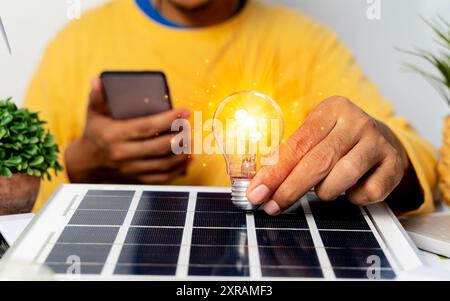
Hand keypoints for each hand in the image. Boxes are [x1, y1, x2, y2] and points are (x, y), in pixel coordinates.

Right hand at [65, 78, 190, 183]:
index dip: (168, 120)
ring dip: (182, 152)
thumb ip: (97, 97)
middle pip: (159, 146)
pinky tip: (187, 158)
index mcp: (114, 135)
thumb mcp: (93, 114)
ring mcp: (131, 170)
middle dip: (179, 136)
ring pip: (163, 164)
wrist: (86, 164)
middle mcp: (123, 154)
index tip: (184, 111)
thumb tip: (98, 81)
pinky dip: (178, 169)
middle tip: (189, 125)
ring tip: (191, 139)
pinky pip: (162, 177)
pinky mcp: (138, 180)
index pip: (146, 127)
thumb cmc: (95, 134)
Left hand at [247, 96, 409, 214]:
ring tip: (321, 190)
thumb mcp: (315, 137)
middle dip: (290, 189)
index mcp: (332, 109)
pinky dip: (353, 198)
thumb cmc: (337, 141)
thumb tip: (260, 184)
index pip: (297, 144)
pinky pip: (367, 192)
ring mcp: (378, 142)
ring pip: (342, 176)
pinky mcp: (393, 164)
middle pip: (317, 161)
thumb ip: (291, 155)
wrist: (382, 140)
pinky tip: (349, 190)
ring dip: (325, 191)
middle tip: (272, 206)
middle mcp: (357, 122)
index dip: (275, 171)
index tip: (257, 192)